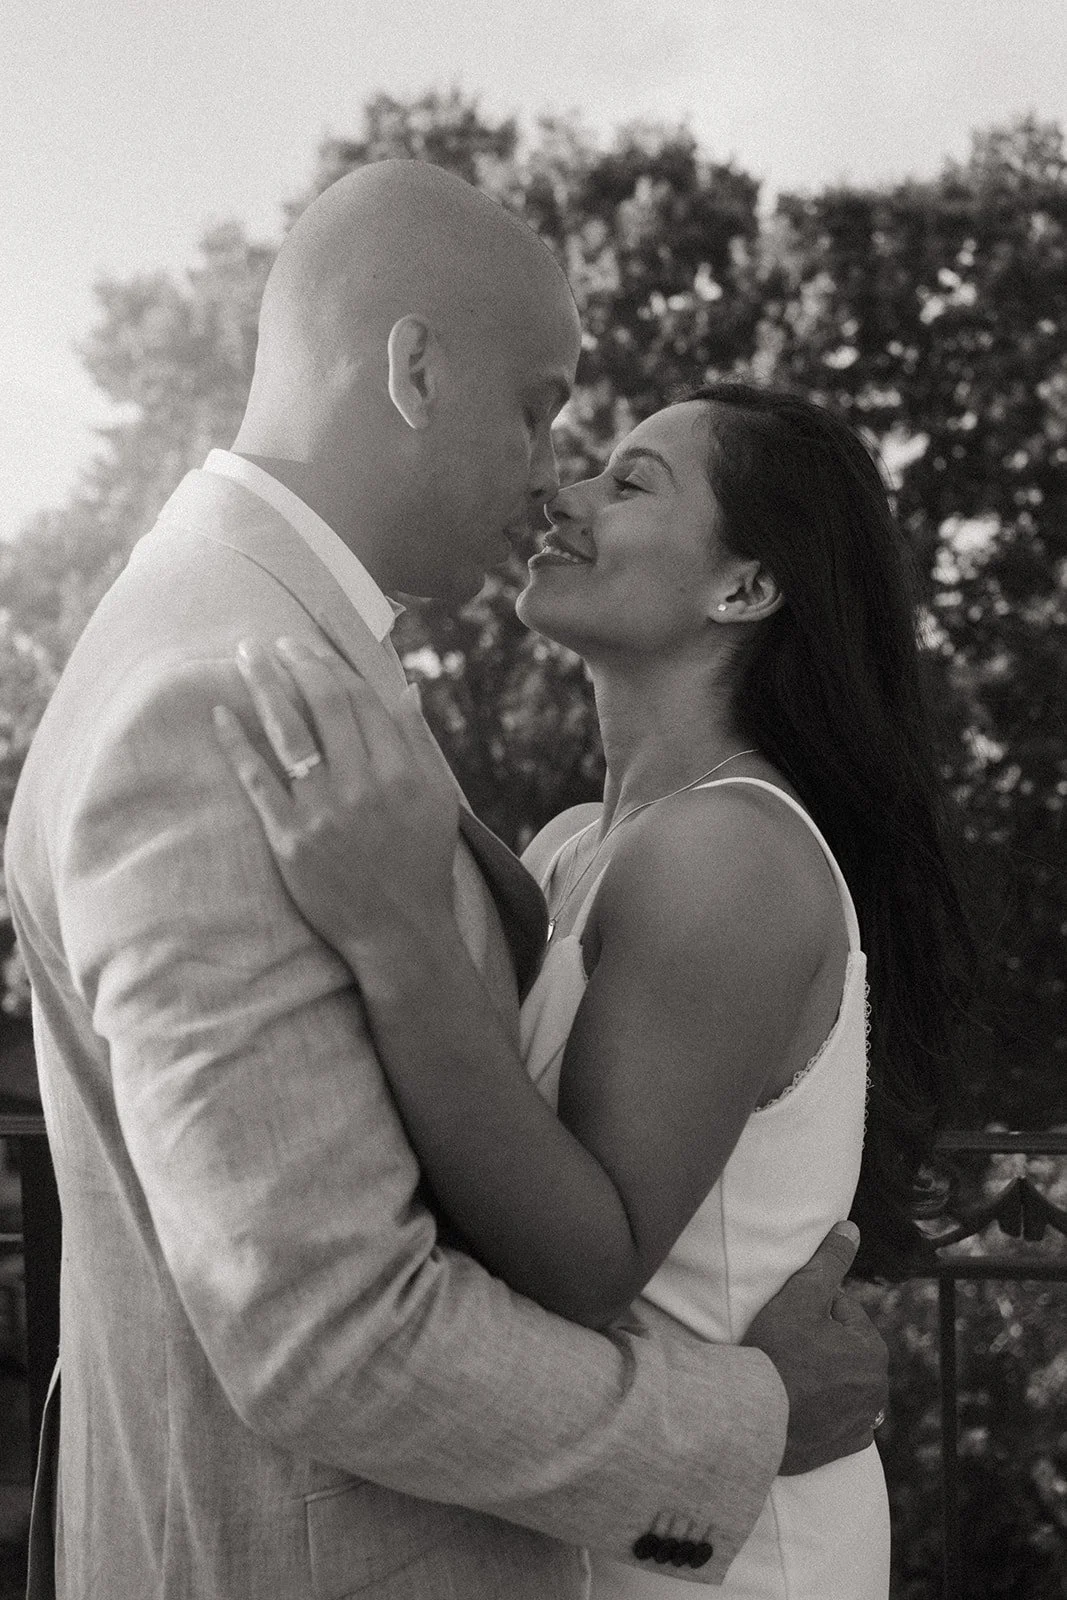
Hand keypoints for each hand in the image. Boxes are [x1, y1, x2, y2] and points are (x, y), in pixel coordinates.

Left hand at [213, 638, 459, 957]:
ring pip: (289, 732)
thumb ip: (421, 743)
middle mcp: (363, 785)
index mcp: (401, 771)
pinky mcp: (290, 839)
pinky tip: (221, 715)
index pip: (361, 700)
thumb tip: (407, 690)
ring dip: (265, 686)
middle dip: (295, 664)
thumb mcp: (439, 801)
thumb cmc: (421, 865)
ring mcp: (323, 812)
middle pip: (323, 705)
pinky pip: (258, 780)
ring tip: (246, 657)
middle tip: (271, 642)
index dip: (332, 666)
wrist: (398, 932)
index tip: (309, 647)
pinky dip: (238, 743)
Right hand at [742, 1221, 888, 1475]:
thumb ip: (830, 1260)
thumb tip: (851, 1228)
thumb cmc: (777, 1351)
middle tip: (782, 1344)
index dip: (812, 1307)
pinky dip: (821, 1410)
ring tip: (786, 1372)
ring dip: (821, 1375)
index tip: (788, 1318)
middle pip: (842, 1348)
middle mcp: (876, 1391)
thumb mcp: (802, 1295)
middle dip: (819, 1342)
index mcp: (873, 1352)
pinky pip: (835, 1419)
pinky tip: (798, 1403)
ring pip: (840, 1383)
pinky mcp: (842, 1448)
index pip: (843, 1311)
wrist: (753, 1418)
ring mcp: (861, 1423)